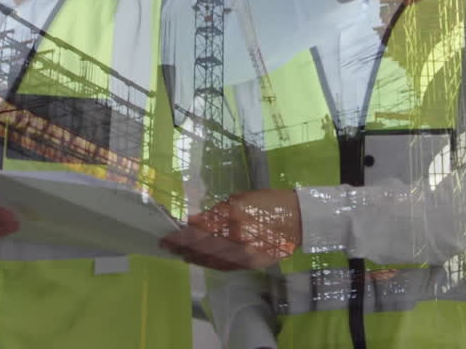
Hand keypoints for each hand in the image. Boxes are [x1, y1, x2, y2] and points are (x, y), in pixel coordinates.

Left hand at [160, 188, 300, 270]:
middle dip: (181, 247)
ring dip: (193, 258)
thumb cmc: (269, 202)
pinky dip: (210, 264)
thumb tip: (194, 220)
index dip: (181, 235)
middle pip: (201, 247)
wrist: (299, 219)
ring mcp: (244, 253)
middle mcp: (236, 237)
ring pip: (211, 260)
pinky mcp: (251, 264)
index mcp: (233, 216)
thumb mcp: (241, 199)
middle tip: (166, 247)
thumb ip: (217, 211)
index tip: (166, 236)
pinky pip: (225, 267)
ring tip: (181, 255)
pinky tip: (201, 261)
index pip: (199, 229)